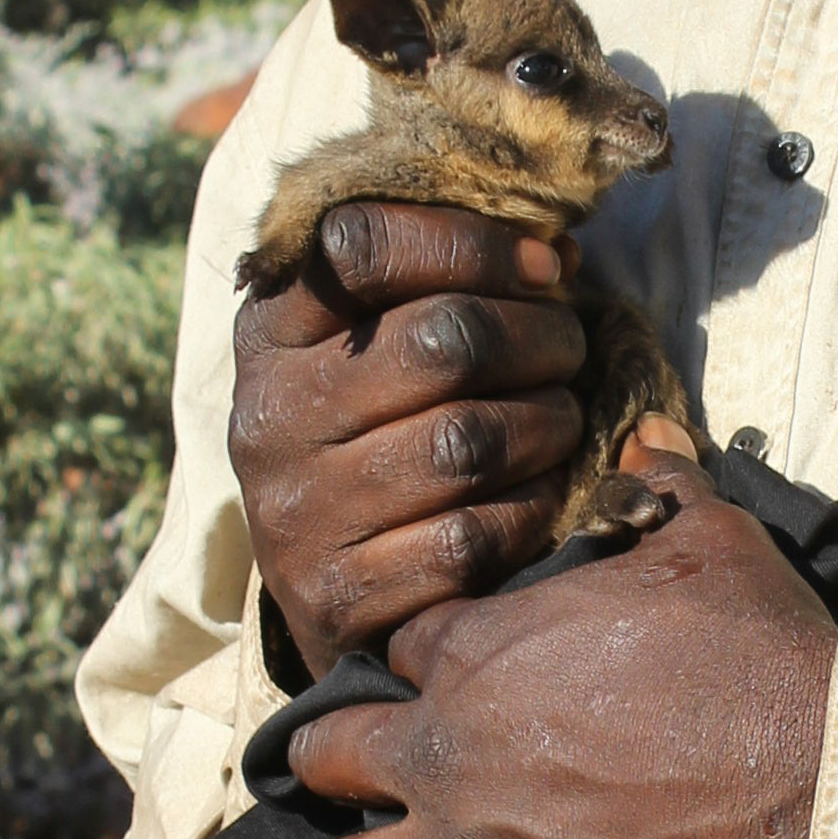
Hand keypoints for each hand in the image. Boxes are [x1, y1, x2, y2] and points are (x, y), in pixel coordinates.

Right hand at [232, 201, 586, 679]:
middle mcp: (269, 417)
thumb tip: (558, 257)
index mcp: (270, 332)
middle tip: (569, 349)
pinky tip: (537, 493)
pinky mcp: (339, 595)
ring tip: (560, 419)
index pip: (362, 244)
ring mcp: (297, 513)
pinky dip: (529, 508)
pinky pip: (470, 537)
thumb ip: (454, 284)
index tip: (546, 266)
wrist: (328, 590)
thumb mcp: (384, 345)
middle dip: (539, 336)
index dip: (472, 243)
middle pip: (442, 339)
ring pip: (468, 441)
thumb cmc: (379, 434)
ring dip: (548, 422)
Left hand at [290, 423, 837, 838]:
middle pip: (323, 758)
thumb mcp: (709, 539)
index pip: (392, 648)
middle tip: (387, 773)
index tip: (448, 678)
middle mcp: (447, 755)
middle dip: (343, 764)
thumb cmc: (754, 648)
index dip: (418, 662)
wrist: (811, 770)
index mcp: (477, 650)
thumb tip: (646, 439)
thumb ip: (660, 487)